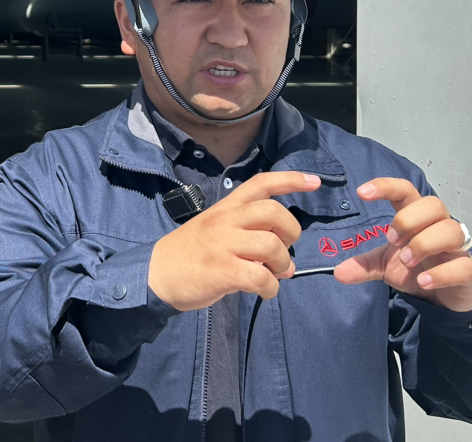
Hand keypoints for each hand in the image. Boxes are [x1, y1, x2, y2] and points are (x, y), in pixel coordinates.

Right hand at [147, 171, 320, 310]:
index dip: (291, 180)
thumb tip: (285, 260)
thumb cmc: (190, 253)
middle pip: (274, 212)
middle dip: (290, 233)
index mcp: (226, 207)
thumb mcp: (217, 232)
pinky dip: (270, 288)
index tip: (315, 181)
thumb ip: (249, 237)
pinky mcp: (222, 270)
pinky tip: (264, 291)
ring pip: (272, 245)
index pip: (261, 183)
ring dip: (282, 265)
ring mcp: (223, 244)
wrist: (156, 274)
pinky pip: (261, 276)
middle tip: (283, 251)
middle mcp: (226, 219)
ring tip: (273, 275)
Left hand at [333, 178, 471, 312]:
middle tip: (391, 239)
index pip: (405, 190)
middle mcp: (439, 226)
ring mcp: (457, 248)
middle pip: (434, 204)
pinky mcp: (468, 271)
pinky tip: (423, 281)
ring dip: (424, 243)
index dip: (386, 186)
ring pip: (451, 230)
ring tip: (407, 261)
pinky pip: (463, 265)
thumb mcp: (387, 265)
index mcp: (417, 218)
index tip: (362, 192)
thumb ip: (365, 265)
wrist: (448, 296)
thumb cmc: (420, 267)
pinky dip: (441, 273)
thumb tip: (338, 273)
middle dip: (409, 219)